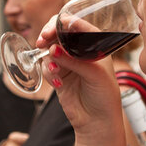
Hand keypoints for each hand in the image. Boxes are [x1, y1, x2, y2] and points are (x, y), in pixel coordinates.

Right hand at [37, 15, 125, 145]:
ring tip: (55, 71)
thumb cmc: (104, 94)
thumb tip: (54, 49)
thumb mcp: (95, 74)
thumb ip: (75, 60)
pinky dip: (48, 73)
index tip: (50, 32)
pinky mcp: (58, 74)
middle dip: (48, 36)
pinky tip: (58, 83)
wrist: (97, 121)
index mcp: (94, 42)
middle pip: (58, 32)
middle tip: (41, 42)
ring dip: (48, 59)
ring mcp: (68, 61)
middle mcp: (79, 49)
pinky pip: (46, 67)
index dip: (61, 24)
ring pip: (49, 50)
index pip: (75, 24)